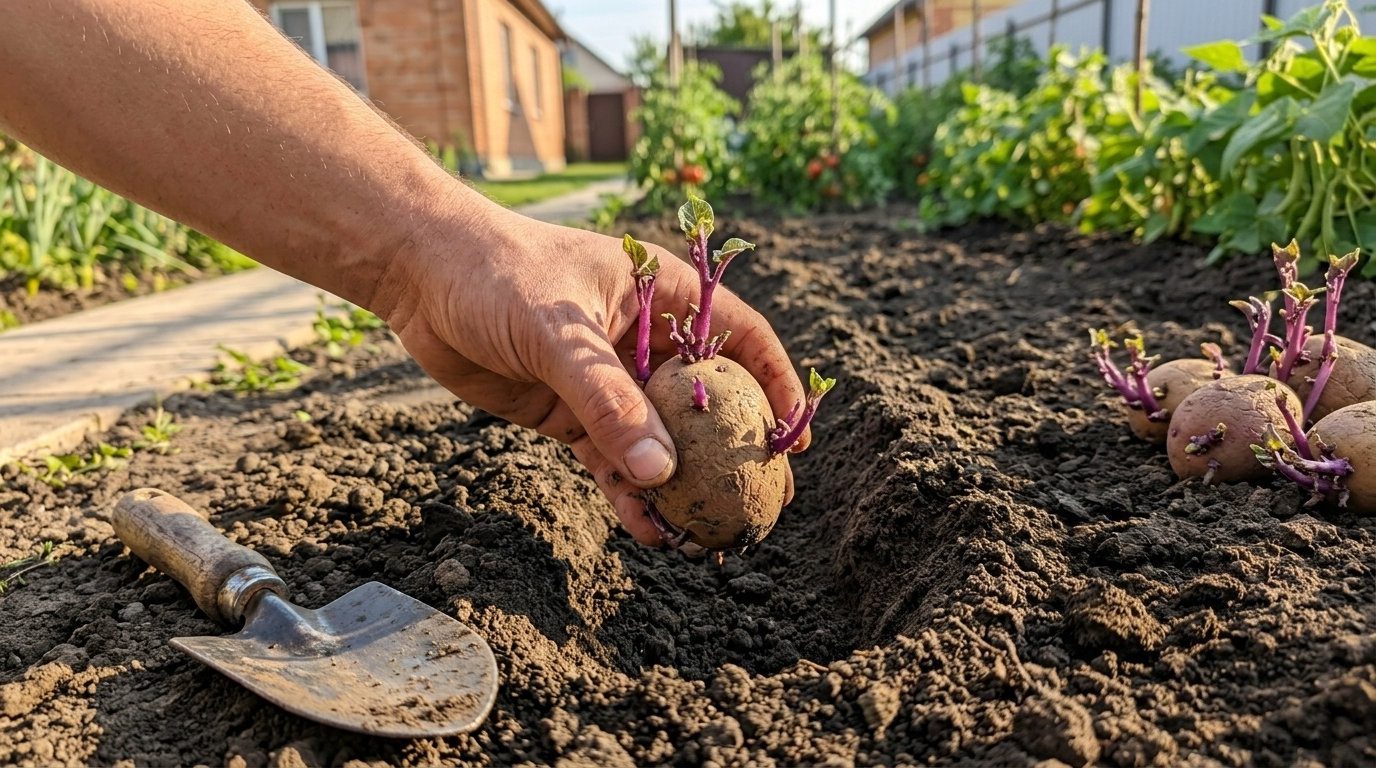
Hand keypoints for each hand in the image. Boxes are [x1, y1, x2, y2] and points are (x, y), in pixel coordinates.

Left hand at [375, 203, 807, 544]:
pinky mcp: (570, 414)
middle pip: (707, 401)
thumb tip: (660, 473)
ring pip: (659, 441)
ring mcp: (608, 381)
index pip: (740, 339)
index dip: (774, 385)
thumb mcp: (559, 333)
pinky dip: (629, 495)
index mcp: (662, 295)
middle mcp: (644, 340)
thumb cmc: (497, 274)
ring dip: (681, 486)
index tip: (793, 437)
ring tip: (710, 534)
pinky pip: (611, 460)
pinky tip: (649, 531)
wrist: (420, 276)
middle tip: (762, 501)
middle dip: (733, 451)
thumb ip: (608, 401)